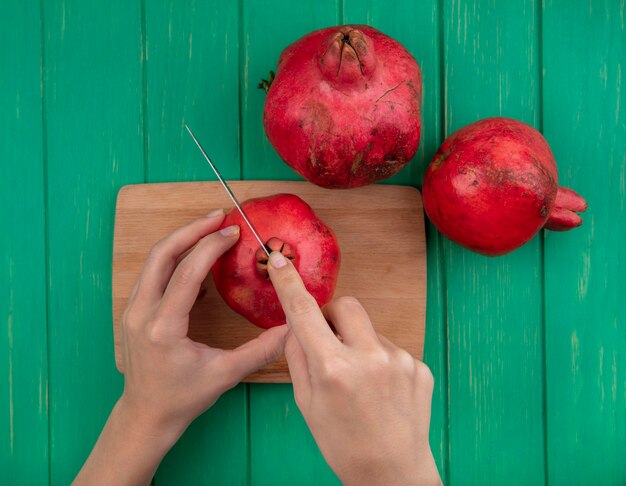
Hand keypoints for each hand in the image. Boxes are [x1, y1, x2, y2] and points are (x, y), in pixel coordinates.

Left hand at [75, 211, 287, 484]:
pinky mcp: (132, 312)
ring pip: (153, 261)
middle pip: (161, 254)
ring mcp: (132, 311)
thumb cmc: (184, 398)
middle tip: (219, 216)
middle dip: (191, 230)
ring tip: (209, 229)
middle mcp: (141, 313)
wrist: (146, 415)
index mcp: (164, 327)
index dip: (210, 246)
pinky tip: (196, 260)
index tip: (233, 231)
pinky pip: (152, 274)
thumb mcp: (226, 375)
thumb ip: (260, 351)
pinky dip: (173, 259)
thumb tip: (291, 329)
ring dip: (181, 240)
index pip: (186, 272)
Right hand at [267, 252, 440, 485]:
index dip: (289, 283)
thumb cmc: (343, 443)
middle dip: (333, 314)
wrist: (392, 473)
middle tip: (329, 339)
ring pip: (369, 329)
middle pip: (346, 304)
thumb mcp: (306, 403)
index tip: (280, 261)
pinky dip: (380, 360)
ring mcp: (400, 360)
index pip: (304, 312)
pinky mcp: (419, 366)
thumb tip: (295, 324)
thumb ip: (298, 357)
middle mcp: (369, 358)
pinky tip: (381, 390)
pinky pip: (390, 347)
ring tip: (361, 381)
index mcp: (334, 369)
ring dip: (358, 342)